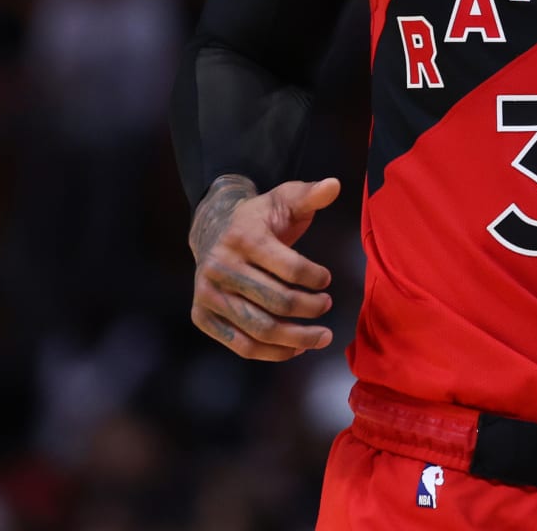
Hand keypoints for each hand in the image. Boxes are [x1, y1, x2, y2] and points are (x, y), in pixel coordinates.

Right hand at [188, 175, 340, 360]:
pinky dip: (271, 352)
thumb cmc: (259, 217)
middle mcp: (220, 267)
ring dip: (296, 338)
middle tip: (327, 306)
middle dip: (310, 309)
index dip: (314, 277)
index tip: (327, 279)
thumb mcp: (284, 199)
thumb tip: (334, 185)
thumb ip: (310, 194)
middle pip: (276, 302)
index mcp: (243, 238)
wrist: (212, 230)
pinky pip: (241, 344)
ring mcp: (207, 294)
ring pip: (259, 329)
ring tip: (322, 337)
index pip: (288, 268)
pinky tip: (295, 348)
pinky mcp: (202, 315)